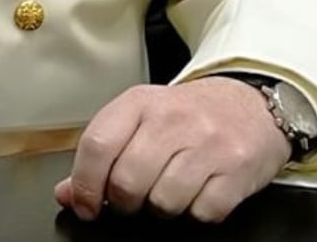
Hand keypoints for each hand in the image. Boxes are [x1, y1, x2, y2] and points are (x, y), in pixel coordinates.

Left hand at [55, 77, 291, 222]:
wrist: (247, 105)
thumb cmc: (185, 114)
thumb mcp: (139, 118)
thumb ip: (102, 153)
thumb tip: (68, 193)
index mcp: (139, 102)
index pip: (97, 145)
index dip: (85, 184)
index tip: (85, 204)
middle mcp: (172, 119)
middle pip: (127, 181)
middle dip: (123, 202)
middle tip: (130, 199)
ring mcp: (206, 144)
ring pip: (163, 202)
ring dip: (160, 208)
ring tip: (167, 189)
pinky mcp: (236, 171)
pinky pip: (202, 213)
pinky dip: (195, 212)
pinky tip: (197, 191)